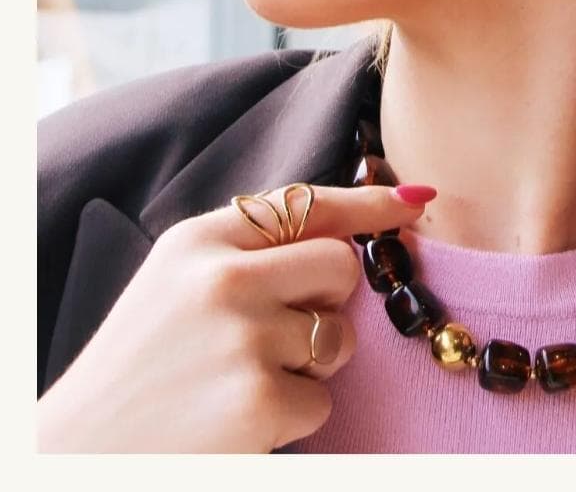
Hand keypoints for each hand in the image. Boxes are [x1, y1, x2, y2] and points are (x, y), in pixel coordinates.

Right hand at [37, 184, 433, 451]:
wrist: (77, 456)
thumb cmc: (143, 365)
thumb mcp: (178, 281)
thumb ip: (252, 249)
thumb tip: (352, 227)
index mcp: (200, 241)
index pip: (306, 204)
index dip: (368, 203)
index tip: (416, 202)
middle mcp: (222, 277)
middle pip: (339, 265)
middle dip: (330, 300)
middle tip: (282, 330)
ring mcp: (241, 336)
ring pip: (340, 334)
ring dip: (310, 362)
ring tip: (242, 379)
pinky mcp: (257, 397)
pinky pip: (322, 396)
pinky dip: (294, 414)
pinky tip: (238, 420)